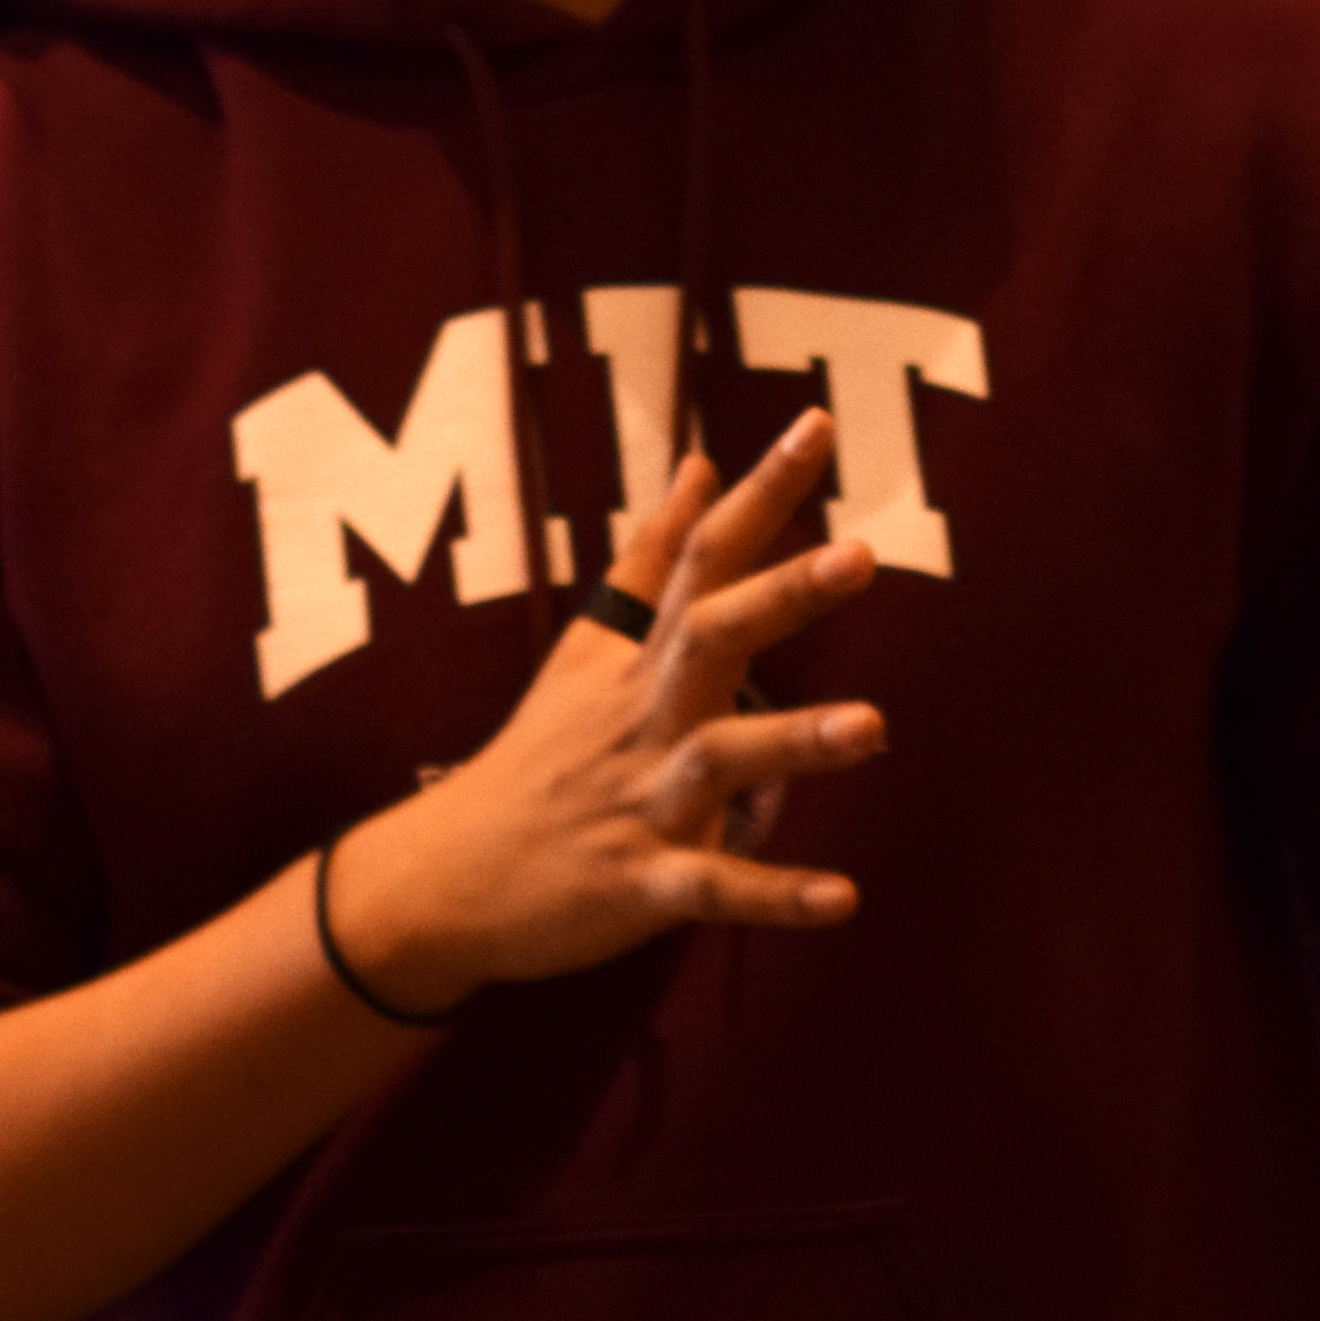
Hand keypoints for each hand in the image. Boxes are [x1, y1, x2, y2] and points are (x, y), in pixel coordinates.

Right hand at [322, 410, 890, 1006]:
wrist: (444, 879)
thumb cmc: (538, 754)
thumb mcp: (588, 646)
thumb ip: (651, 559)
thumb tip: (702, 466)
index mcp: (641, 657)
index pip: (704, 553)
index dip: (762, 492)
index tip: (819, 423)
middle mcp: (645, 715)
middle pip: (713, 636)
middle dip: (783, 595)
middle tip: (861, 555)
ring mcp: (642, 799)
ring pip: (721, 759)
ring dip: (794, 741)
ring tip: (875, 726)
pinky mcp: (640, 883)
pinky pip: (713, 888)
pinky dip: (773, 895)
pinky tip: (843, 897)